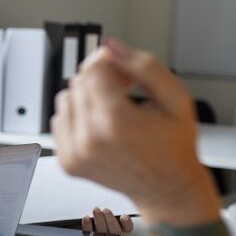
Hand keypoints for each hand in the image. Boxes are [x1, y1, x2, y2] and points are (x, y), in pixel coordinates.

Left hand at [51, 39, 220, 225]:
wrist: (166, 188)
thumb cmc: (174, 147)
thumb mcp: (175, 98)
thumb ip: (145, 66)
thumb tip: (111, 47)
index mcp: (116, 123)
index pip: (92, 70)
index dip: (110, 63)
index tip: (125, 72)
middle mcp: (89, 140)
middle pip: (79, 83)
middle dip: (101, 78)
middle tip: (125, 90)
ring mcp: (74, 154)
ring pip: (65, 99)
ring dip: (87, 97)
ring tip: (114, 109)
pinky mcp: (67, 162)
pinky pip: (60, 121)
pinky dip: (77, 118)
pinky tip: (101, 126)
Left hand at [81, 207, 133, 235]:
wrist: (77, 218)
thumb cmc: (96, 210)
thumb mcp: (107, 204)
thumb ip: (115, 202)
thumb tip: (119, 192)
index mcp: (119, 226)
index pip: (127, 228)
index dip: (127, 224)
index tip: (123, 216)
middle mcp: (110, 234)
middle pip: (114, 231)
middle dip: (111, 221)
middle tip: (106, 210)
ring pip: (102, 232)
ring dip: (99, 220)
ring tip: (96, 210)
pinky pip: (88, 233)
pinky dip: (87, 225)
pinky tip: (86, 218)